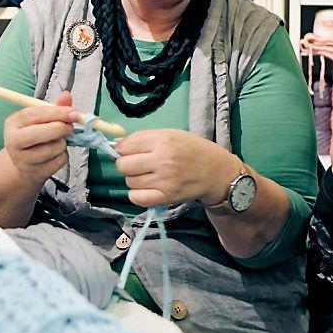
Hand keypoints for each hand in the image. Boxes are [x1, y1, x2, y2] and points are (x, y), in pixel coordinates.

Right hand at [2, 90, 77, 185]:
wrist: (24, 164)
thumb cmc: (35, 134)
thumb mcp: (41, 119)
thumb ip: (55, 107)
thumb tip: (66, 95)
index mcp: (13, 123)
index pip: (34, 115)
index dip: (56, 112)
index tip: (73, 112)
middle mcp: (13, 142)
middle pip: (39, 134)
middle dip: (60, 128)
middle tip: (70, 127)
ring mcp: (23, 160)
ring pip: (53, 148)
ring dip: (63, 143)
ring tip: (58, 141)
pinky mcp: (36, 173)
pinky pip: (59, 161)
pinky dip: (63, 156)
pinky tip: (57, 154)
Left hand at [114, 129, 238, 206]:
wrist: (216, 171)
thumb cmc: (193, 149)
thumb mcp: (171, 134)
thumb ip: (143, 138)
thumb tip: (115, 144)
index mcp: (163, 140)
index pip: (125, 147)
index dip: (122, 150)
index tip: (128, 152)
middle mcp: (163, 160)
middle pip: (123, 166)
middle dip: (126, 165)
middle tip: (138, 165)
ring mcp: (165, 180)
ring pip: (130, 182)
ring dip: (134, 179)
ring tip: (149, 175)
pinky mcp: (167, 197)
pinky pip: (137, 198)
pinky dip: (137, 194)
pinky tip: (147, 188)